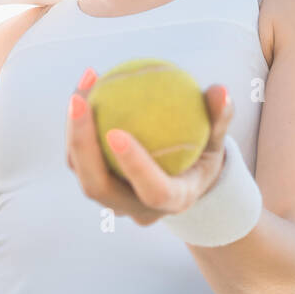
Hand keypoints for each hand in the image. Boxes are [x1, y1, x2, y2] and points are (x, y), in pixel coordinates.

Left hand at [65, 68, 234, 226]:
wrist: (184, 178)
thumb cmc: (204, 153)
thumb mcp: (218, 137)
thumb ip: (220, 117)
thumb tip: (219, 90)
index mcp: (174, 200)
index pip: (153, 190)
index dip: (134, 166)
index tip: (117, 131)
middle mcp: (137, 208)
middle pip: (98, 187)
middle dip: (82, 147)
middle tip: (80, 102)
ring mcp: (113, 201)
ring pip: (81, 171)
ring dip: (74, 130)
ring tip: (82, 86)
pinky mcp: (97, 185)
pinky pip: (79, 156)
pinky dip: (78, 124)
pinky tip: (86, 85)